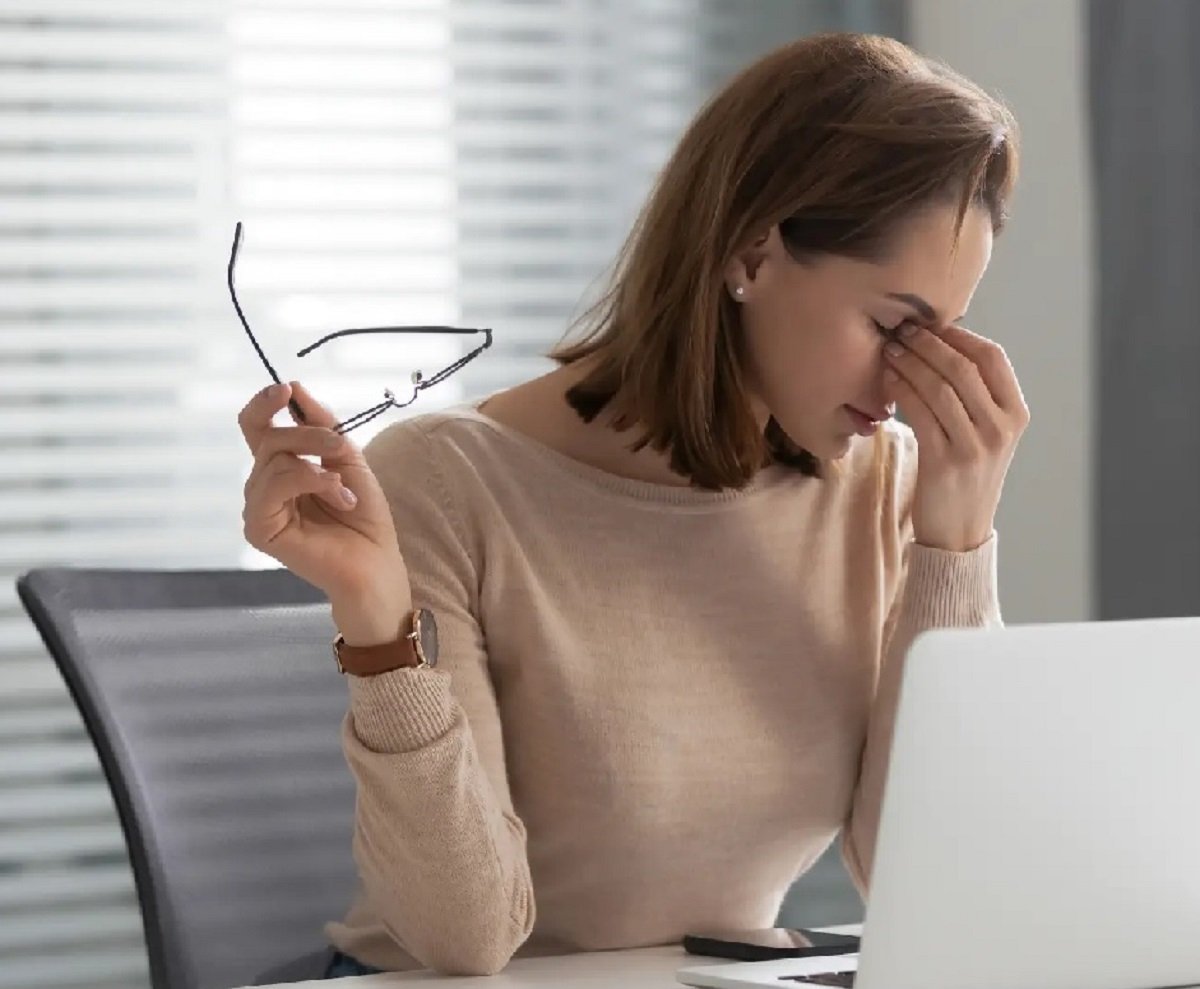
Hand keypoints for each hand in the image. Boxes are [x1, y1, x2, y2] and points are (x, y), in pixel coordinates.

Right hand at [238, 381, 411, 625]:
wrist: (376, 563)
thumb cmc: (365, 517)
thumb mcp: (347, 458)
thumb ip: (322, 424)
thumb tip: (295, 387)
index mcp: (281, 468)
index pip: (257, 427)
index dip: (266, 403)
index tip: (288, 389)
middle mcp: (264, 485)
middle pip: (267, 437)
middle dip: (308, 434)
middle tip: (339, 446)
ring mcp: (258, 507)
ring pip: (272, 458)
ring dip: (316, 462)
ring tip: (344, 485)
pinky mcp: (259, 529)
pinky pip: (273, 486)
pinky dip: (310, 481)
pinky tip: (338, 497)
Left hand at [881, 322, 1029, 552]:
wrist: (959, 532)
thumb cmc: (965, 476)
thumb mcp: (984, 434)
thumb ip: (974, 396)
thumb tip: (942, 344)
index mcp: (1016, 414)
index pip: (992, 358)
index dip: (959, 335)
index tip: (930, 323)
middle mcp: (1001, 428)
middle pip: (962, 367)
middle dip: (928, 342)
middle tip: (902, 330)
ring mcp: (975, 445)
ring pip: (939, 387)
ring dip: (910, 362)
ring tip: (890, 350)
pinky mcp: (945, 461)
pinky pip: (919, 412)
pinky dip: (901, 390)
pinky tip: (888, 380)